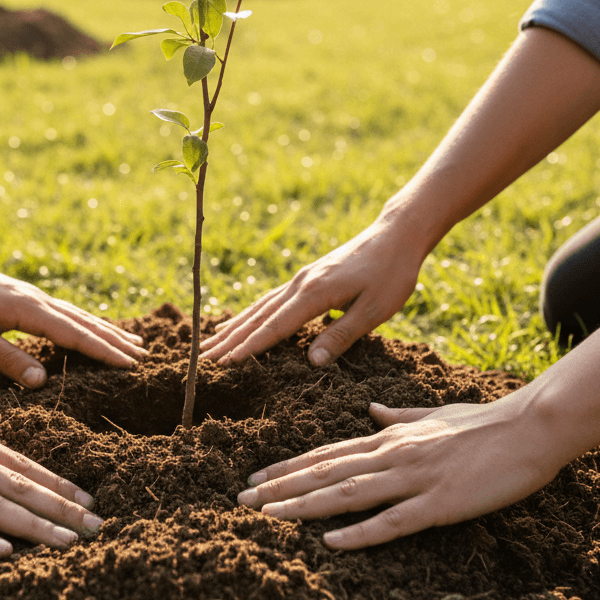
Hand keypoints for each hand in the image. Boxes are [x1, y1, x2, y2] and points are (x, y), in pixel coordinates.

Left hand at [0, 249, 146, 387]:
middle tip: (146, 355)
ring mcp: (33, 297)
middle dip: (115, 340)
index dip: (104, 351)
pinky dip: (86, 322)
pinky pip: (66, 312)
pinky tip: (90, 328)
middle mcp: (38, 301)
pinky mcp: (25, 298)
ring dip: (106, 330)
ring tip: (132, 341)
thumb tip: (43, 382)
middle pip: (86, 322)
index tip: (132, 364)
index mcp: (29, 311)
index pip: (76, 335)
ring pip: (78, 316)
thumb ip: (8, 359)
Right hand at [201, 219, 420, 366]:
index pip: (275, 327)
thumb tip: (311, 361)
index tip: (224, 364)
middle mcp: (300, 284)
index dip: (249, 348)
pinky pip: (271, 299)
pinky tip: (243, 321)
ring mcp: (302, 278)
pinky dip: (251, 313)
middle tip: (202, 358)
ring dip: (234, 326)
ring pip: (260, 306)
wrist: (396, 235)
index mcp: (315, 293)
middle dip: (230, 339)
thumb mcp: (375, 309)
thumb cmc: (392, 273)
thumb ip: (341, 335)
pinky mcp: (307, 277)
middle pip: (258, 316)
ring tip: (210, 342)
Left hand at [237, 398, 560, 549]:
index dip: (290, 466)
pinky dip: (360, 532)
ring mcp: (414, 477)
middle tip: (241, 500)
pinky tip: (331, 542)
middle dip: (281, 487)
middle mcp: (392, 453)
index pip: (328, 452)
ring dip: (304, 506)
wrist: (530, 426)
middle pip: (326, 472)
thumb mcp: (433, 415)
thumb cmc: (484, 423)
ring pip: (347, 493)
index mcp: (390, 436)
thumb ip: (398, 416)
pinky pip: (393, 521)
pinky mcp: (439, 503)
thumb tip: (369, 411)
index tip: (257, 478)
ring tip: (268, 518)